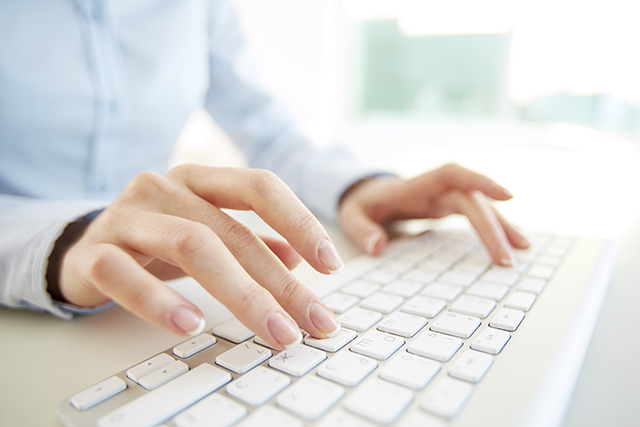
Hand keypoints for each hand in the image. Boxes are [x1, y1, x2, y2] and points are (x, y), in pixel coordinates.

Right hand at [58, 165, 341, 348]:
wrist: (82, 246)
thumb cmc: (156, 239)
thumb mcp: (207, 233)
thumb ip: (250, 240)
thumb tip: (298, 258)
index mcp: (198, 180)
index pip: (259, 186)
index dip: (300, 220)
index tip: (331, 262)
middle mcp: (164, 188)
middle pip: (232, 232)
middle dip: (280, 282)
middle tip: (313, 321)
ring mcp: (126, 217)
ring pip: (190, 246)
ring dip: (239, 294)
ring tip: (272, 331)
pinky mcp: (93, 252)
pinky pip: (124, 274)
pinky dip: (159, 302)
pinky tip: (191, 325)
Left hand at [338, 164, 529, 264]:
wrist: (365, 194)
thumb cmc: (361, 202)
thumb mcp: (351, 215)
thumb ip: (361, 229)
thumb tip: (376, 246)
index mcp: (416, 185)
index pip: (453, 174)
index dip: (480, 181)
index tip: (508, 196)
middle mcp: (436, 188)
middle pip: (472, 200)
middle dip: (493, 227)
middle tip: (507, 259)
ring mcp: (445, 197)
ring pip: (481, 206)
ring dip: (502, 225)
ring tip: (524, 249)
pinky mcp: (448, 207)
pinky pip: (477, 214)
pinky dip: (494, 227)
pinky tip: (511, 243)